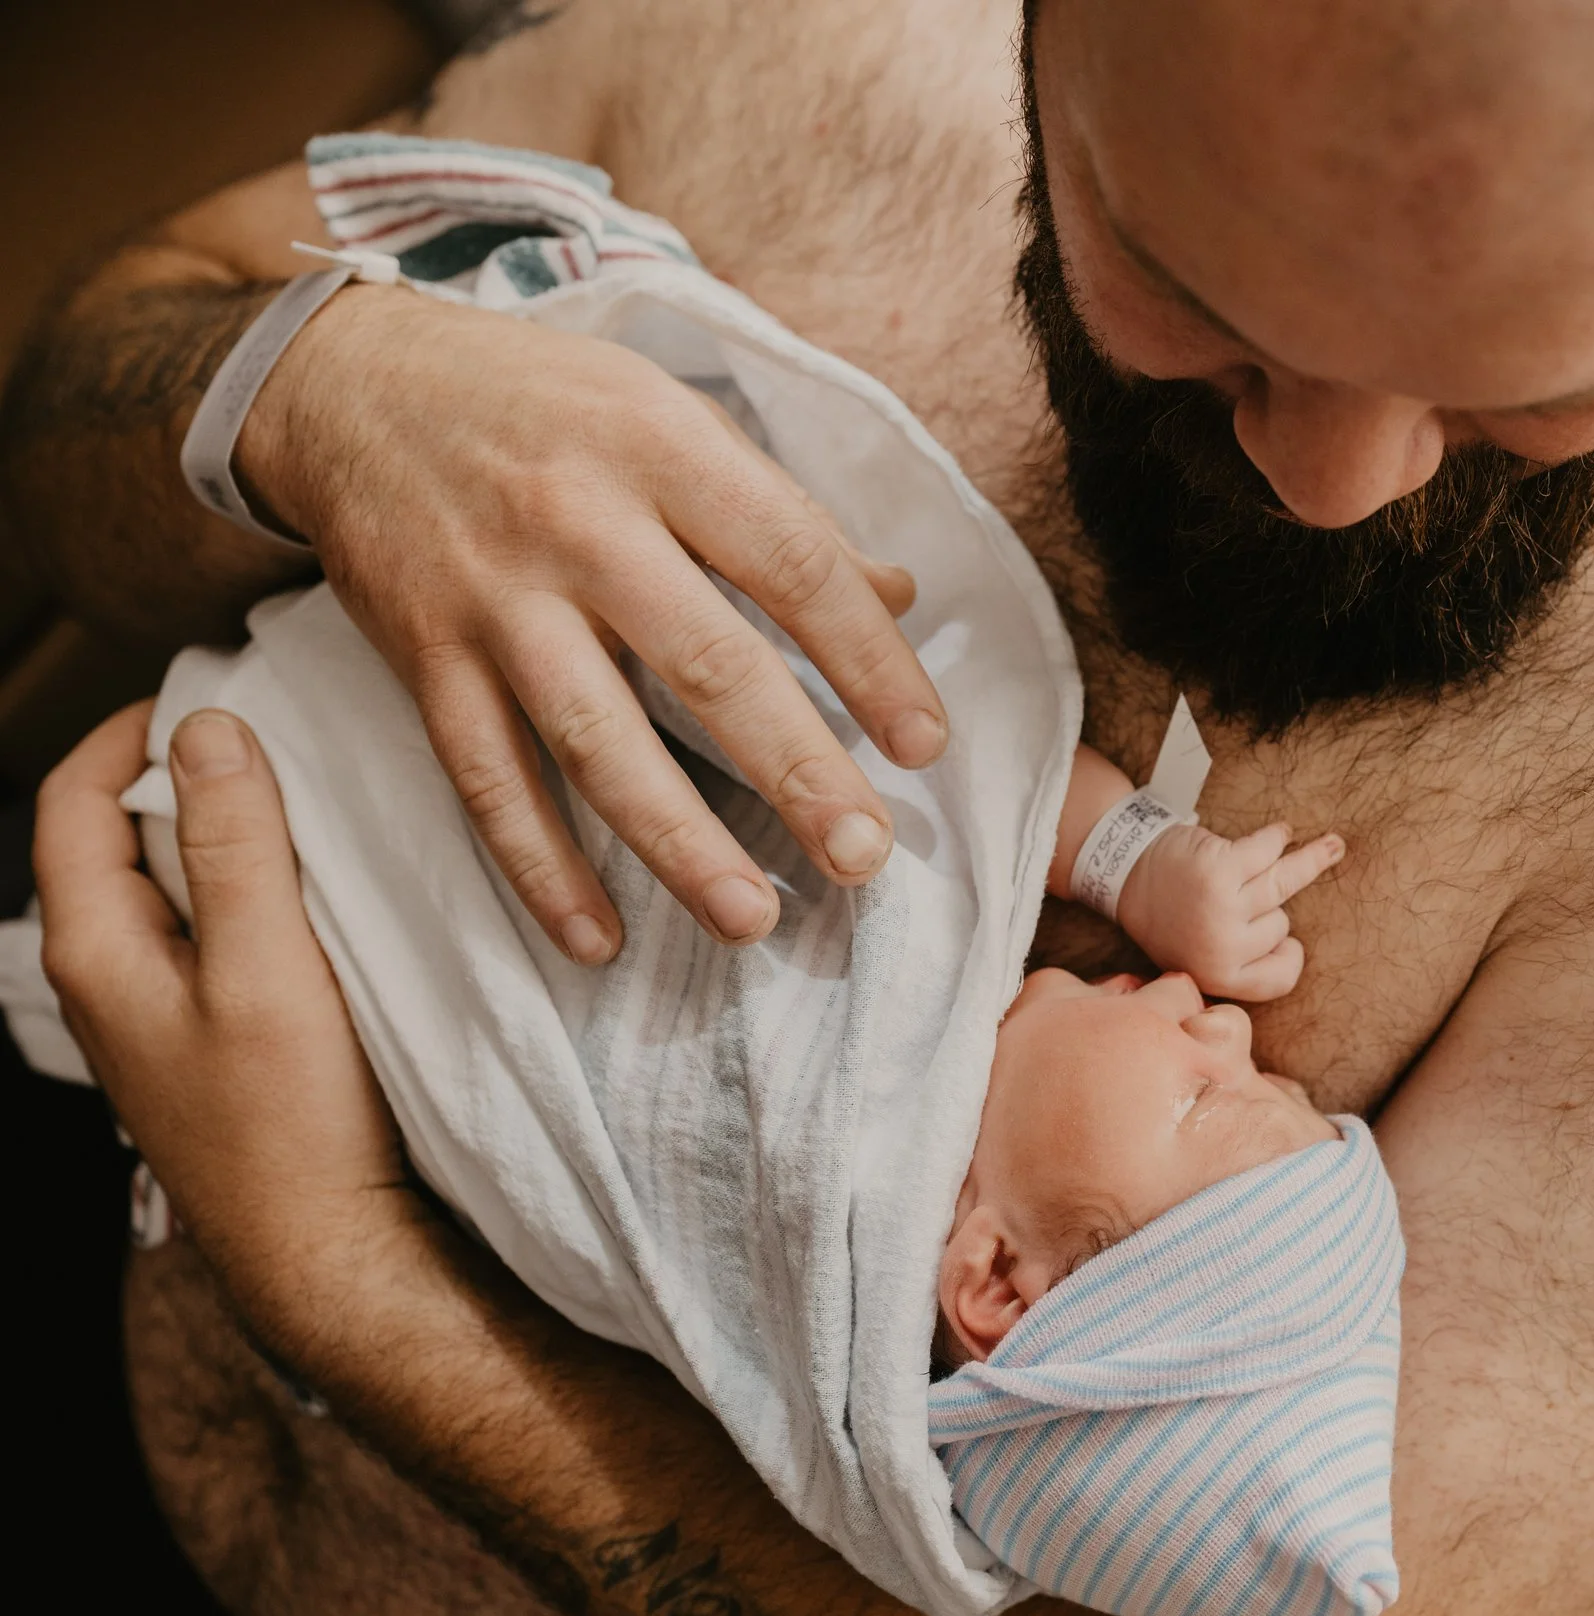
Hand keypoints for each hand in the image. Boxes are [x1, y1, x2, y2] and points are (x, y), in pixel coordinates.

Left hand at [34, 704, 420, 1358]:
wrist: (323, 1252)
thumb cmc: (291, 1120)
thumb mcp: (267, 970)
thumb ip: (234, 849)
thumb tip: (206, 731)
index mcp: (93, 950)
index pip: (73, 799)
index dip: (131, 732)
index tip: (215, 695)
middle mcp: (102, 979)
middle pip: (112, 837)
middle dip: (180, 776)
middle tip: (274, 741)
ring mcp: (149, 1015)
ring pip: (161, 886)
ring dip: (218, 838)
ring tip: (301, 810)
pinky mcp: (199, 1042)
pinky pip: (200, 936)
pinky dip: (240, 895)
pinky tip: (309, 902)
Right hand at [238, 284, 951, 963]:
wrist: (350, 382)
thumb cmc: (546, 402)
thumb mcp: (670, 414)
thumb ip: (779, 510)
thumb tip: (898, 596)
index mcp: (662, 447)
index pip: (792, 563)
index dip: (867, 659)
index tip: (924, 745)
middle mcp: (578, 520)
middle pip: (706, 663)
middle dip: (795, 769)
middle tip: (863, 855)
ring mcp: (492, 597)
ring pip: (595, 737)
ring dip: (677, 841)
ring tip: (752, 920)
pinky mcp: (422, 658)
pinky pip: (485, 778)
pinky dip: (538, 865)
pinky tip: (597, 938)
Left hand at [1114, 822, 1344, 1001]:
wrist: (1127, 877)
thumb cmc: (1170, 918)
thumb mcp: (1198, 959)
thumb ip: (1240, 964)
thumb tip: (1299, 955)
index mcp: (1219, 977)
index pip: (1280, 978)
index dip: (1289, 959)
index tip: (1288, 944)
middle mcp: (1223, 949)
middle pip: (1280, 926)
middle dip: (1263, 909)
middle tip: (1228, 902)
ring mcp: (1223, 909)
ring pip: (1282, 885)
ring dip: (1310, 859)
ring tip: (1334, 845)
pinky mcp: (1220, 870)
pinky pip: (1268, 850)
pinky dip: (1278, 837)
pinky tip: (1284, 832)